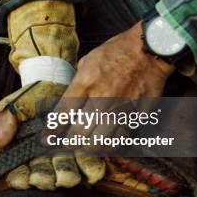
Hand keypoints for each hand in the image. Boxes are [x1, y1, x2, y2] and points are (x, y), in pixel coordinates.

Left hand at [56, 22, 174, 153]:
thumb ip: (77, 84)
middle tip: (65, 145)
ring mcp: (121, 108)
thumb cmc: (117, 51)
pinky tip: (103, 144)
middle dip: (68, 143)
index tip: (47, 140)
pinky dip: (109, 145)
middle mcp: (102, 97)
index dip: (52, 131)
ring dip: (88, 148)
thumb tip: (68, 104)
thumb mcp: (88, 61)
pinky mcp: (138, 115)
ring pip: (100, 141)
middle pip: (79, 132)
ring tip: (83, 147)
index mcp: (86, 81)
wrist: (150, 48)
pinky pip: (120, 138)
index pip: (63, 114)